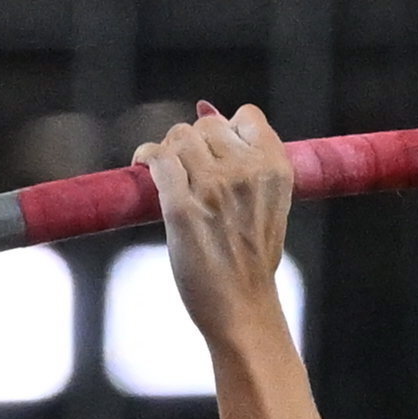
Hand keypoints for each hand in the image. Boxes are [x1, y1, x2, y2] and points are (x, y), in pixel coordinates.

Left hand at [135, 102, 291, 345]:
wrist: (244, 311)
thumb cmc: (252, 261)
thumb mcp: (268, 205)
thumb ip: (246, 161)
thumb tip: (205, 107)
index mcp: (276, 169)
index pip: (246, 116)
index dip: (228, 129)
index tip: (217, 154)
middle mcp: (246, 172)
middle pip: (206, 126)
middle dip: (193, 142)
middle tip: (186, 171)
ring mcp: (214, 189)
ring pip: (179, 137)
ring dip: (168, 151)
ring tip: (166, 174)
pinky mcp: (182, 208)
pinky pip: (157, 160)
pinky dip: (146, 158)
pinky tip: (141, 167)